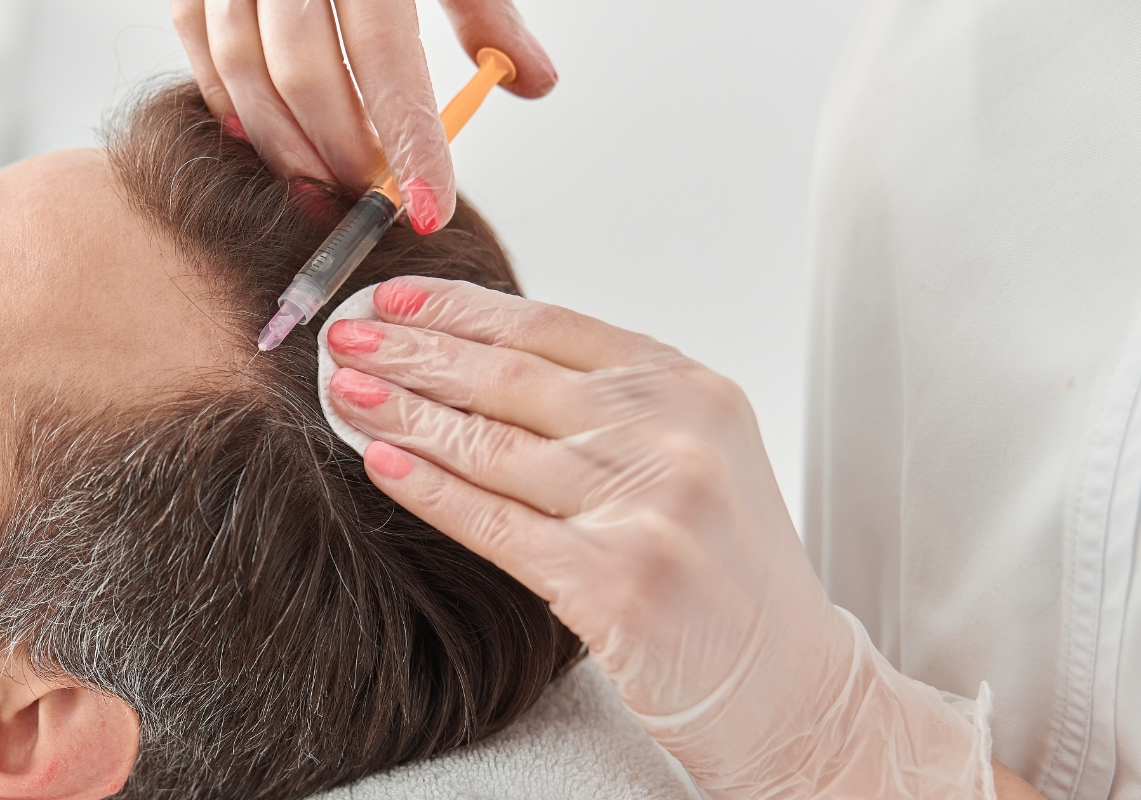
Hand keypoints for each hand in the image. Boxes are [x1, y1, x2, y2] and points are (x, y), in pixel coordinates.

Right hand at [170, 0, 555, 233]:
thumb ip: (484, 8)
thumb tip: (530, 81)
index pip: (386, 55)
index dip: (408, 139)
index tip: (427, 207)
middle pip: (304, 74)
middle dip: (341, 152)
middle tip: (375, 197)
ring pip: (242, 71)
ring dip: (284, 144)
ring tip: (326, 181)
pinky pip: (200, 48)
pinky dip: (230, 102)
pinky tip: (268, 136)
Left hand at [325, 277, 997, 799]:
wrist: (796, 690)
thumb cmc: (729, 574)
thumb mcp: (693, 459)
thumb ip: (610, 405)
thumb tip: (476, 357)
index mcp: (694, 390)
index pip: (552, 327)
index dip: (461, 308)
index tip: (396, 298)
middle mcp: (676, 436)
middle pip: (509, 377)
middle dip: (413, 351)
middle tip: (344, 335)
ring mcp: (648, 508)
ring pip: (489, 444)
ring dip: (401, 411)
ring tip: (343, 390)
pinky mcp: (616, 582)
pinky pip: (492, 523)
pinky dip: (426, 489)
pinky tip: (379, 461)